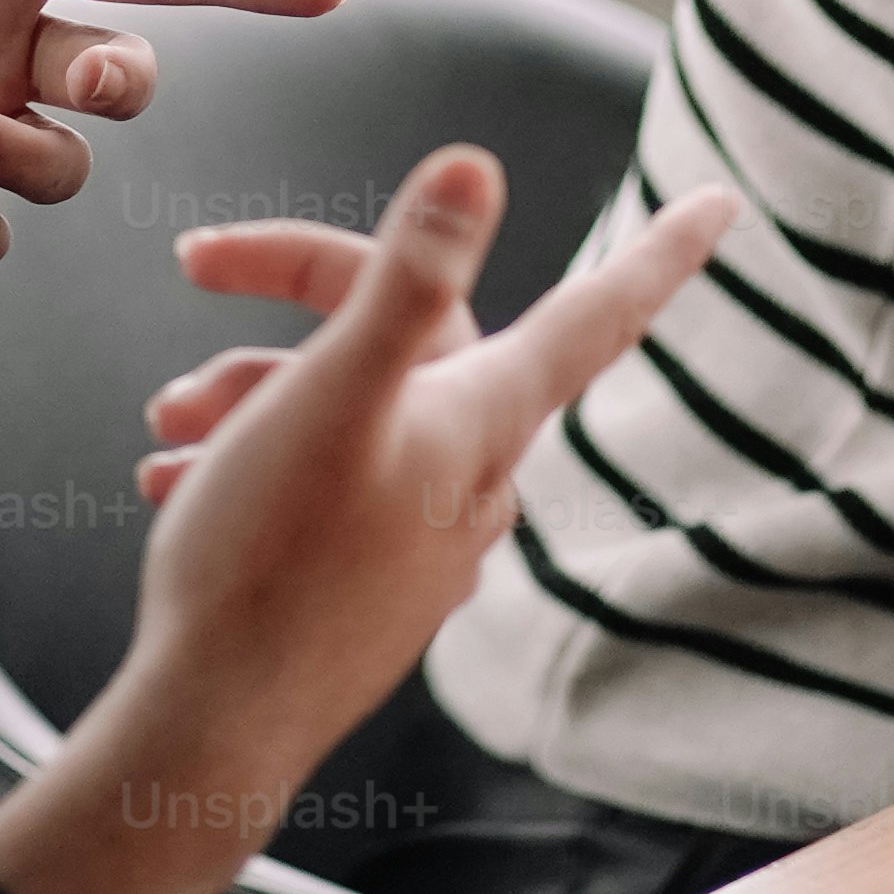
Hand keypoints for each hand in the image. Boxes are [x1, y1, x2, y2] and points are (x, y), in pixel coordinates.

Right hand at [0, 147, 740, 893]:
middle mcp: (474, 479)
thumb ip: (407, 281)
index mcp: (483, 421)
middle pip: (416, 333)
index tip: (722, 204)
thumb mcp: (333, 393)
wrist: (211, 728)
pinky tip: (178, 477)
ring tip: (170, 419)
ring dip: (255, 386)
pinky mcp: (370, 585)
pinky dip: (253, 457)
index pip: (597, 310)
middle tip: (197, 264)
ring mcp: (423, 538)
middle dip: (298, 293)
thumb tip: (476, 166)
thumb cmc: (264, 560)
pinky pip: (326, 481)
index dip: (661, 250)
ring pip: (354, 405)